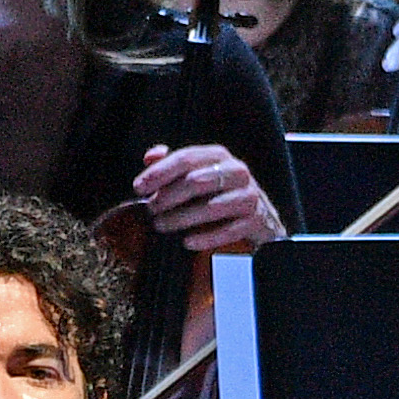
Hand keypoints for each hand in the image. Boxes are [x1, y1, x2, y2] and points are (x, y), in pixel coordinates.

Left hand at [135, 143, 282, 253]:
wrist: (260, 219)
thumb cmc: (219, 195)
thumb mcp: (197, 174)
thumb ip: (174, 165)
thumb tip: (151, 156)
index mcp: (218, 157)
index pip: (186, 158)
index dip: (160, 172)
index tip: (138, 188)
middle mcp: (236, 171)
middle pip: (196, 181)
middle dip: (168, 197)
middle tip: (150, 211)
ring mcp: (248, 195)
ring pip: (211, 206)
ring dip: (181, 218)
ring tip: (161, 226)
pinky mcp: (255, 219)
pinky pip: (228, 230)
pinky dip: (205, 238)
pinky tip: (187, 242)